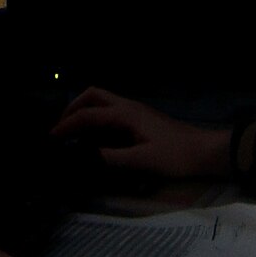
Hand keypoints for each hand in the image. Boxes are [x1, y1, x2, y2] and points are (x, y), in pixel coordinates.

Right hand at [49, 87, 229, 178]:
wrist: (205, 151)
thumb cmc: (176, 156)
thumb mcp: (142, 161)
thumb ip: (112, 159)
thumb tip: (82, 158)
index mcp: (126, 114)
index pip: (88, 114)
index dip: (67, 125)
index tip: (50, 139)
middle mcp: (128, 107)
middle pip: (93, 96)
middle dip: (73, 108)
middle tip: (60, 129)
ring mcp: (136, 111)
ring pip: (103, 101)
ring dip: (85, 111)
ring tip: (73, 132)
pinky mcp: (141, 119)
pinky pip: (111, 111)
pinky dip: (96, 118)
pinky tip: (95, 137)